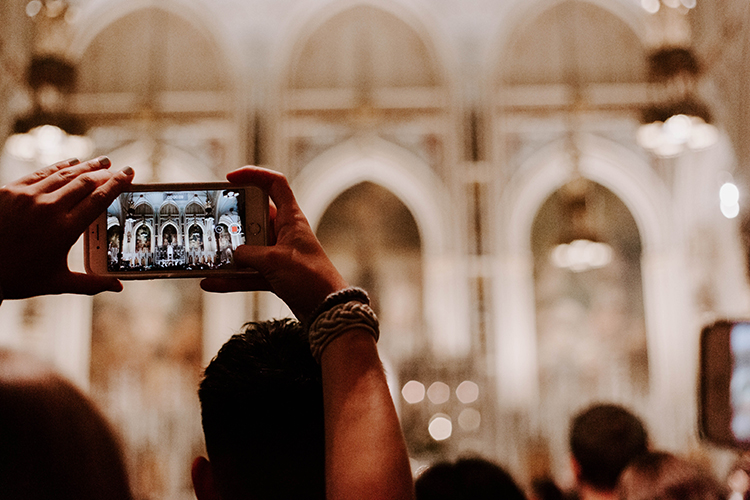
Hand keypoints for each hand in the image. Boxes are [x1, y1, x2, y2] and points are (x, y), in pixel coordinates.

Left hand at [0, 157, 134, 299]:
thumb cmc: (18, 278)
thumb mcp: (57, 282)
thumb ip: (92, 283)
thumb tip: (118, 287)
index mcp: (65, 229)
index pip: (99, 199)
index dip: (117, 184)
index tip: (129, 173)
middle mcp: (49, 209)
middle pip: (85, 182)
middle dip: (104, 172)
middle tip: (117, 168)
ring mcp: (28, 197)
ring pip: (64, 174)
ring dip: (85, 166)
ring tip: (100, 161)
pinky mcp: (10, 191)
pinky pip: (40, 173)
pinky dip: (59, 167)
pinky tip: (70, 164)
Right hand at [201, 166, 347, 321]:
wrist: (327, 310)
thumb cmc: (310, 278)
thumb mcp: (274, 261)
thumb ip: (248, 254)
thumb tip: (233, 255)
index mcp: (290, 219)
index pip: (275, 185)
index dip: (254, 175)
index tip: (230, 178)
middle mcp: (284, 233)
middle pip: (253, 218)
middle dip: (231, 221)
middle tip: (210, 223)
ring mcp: (278, 254)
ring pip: (248, 248)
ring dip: (228, 253)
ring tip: (206, 255)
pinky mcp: (275, 275)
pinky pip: (248, 273)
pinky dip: (232, 278)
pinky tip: (212, 282)